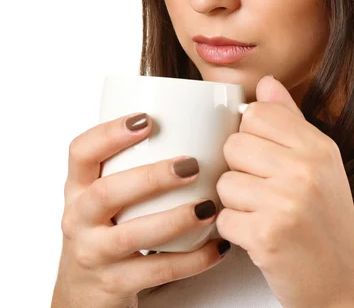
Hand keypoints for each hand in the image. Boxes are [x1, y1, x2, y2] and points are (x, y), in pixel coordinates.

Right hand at [51, 113, 228, 307]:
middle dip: (151, 177)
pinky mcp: (116, 283)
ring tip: (208, 208)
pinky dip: (193, 259)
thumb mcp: (107, 195)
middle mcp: (79, 219)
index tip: (146, 119)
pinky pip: (158, 271)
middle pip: (105, 193)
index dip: (110, 134)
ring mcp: (95, 253)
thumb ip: (134, 163)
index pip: (81, 153)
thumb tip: (197, 123)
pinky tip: (218, 245)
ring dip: (175, 219)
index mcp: (78, 188)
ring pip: (131, 236)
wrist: (85, 291)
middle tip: (191, 165)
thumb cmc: (108, 227)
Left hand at [215, 76, 353, 307]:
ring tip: (265, 215)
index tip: (265, 158)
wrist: (343, 283)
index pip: (257, 113)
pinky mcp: (268, 235)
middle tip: (266, 192)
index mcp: (319, 146)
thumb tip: (266, 83)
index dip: (251, 137)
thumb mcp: (319, 164)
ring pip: (224, 183)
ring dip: (236, 204)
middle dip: (240, 171)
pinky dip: (236, 231)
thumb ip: (289, 121)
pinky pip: (223, 218)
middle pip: (234, 145)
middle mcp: (306, 169)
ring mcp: (288, 201)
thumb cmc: (327, 223)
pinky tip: (261, 235)